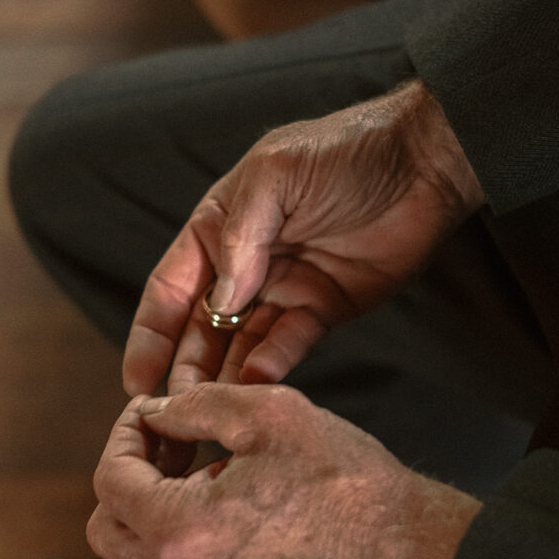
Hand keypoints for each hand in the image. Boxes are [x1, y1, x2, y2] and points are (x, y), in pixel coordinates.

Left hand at [87, 383, 482, 558]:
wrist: (405, 548)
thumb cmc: (344, 480)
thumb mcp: (267, 413)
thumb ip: (194, 405)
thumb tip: (156, 414)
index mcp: (180, 534)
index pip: (111, 481)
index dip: (124, 434)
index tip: (152, 410)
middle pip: (108, 527)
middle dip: (126, 474)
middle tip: (167, 439)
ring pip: (139, 552)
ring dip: (153, 502)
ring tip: (203, 461)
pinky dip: (181, 529)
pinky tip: (228, 494)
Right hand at [122, 79, 484, 395]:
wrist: (422, 164)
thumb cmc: (344, 152)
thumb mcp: (276, 175)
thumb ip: (242, 236)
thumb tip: (220, 300)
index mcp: (219, 227)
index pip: (171, 287)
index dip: (151, 333)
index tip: (136, 378)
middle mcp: (244, 263)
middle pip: (201, 326)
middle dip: (186, 366)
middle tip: (177, 404)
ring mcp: (283, 289)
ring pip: (241, 343)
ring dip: (225, 374)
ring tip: (214, 406)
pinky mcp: (321, 309)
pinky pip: (288, 343)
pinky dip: (273, 362)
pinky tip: (261, 379)